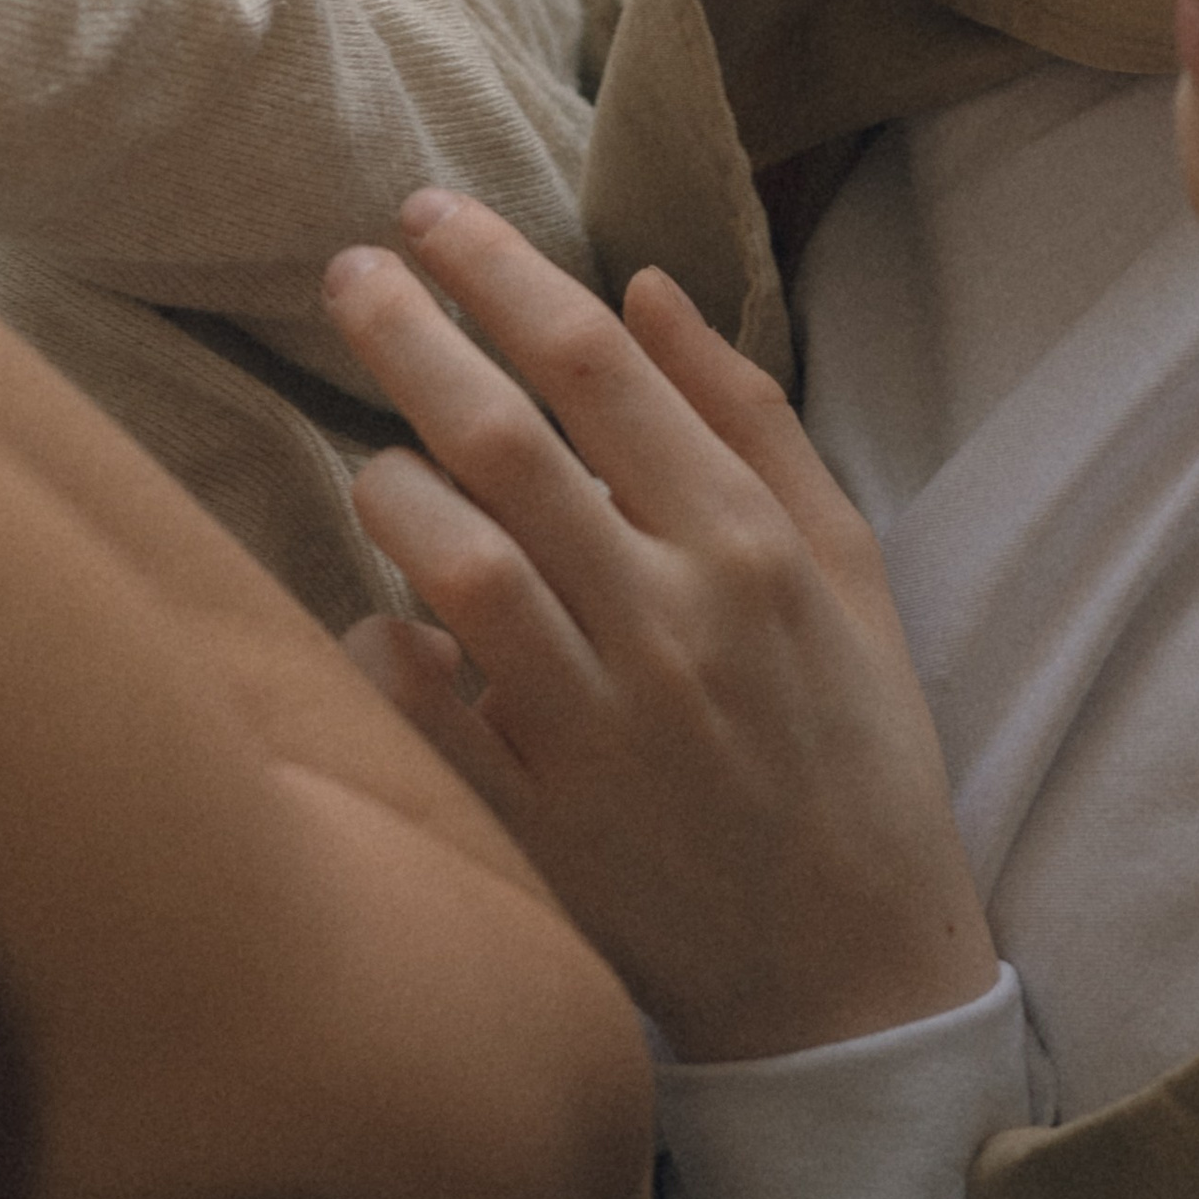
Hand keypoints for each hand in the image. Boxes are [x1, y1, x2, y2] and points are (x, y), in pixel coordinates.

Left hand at [324, 190, 996, 1063]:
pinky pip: (418, 701)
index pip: (597, 363)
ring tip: (373, 462)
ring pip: (452, 559)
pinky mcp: (536, 822)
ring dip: (388, 486)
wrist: (851, 982)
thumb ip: (748, 421)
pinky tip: (382, 620)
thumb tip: (644, 285)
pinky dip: (379, 642)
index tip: (428, 215)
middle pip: (505, 437)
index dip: (498, 269)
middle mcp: (672, 623)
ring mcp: (598, 726)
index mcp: (750, 547)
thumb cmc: (850, 752)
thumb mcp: (847, 572)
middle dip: (409, 332)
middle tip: (347, 273)